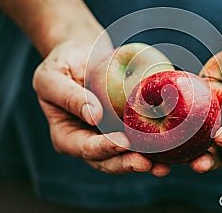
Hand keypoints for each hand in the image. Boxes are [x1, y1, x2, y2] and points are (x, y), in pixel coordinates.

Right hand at [32, 39, 169, 175]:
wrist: (81, 54)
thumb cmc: (60, 64)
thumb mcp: (52, 77)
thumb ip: (68, 96)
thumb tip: (93, 116)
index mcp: (66, 136)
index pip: (84, 148)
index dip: (103, 149)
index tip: (122, 143)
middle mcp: (87, 141)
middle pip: (107, 160)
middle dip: (127, 164)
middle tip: (148, 163)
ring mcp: (107, 136)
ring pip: (125, 156)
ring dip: (144, 162)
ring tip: (163, 166)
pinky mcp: (124, 126)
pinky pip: (138, 139)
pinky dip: (152, 146)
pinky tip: (169, 148)